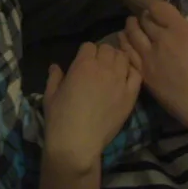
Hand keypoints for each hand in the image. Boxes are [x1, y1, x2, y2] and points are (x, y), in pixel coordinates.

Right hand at [40, 40, 142, 171]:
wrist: (78, 142)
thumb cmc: (59, 118)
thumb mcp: (50, 95)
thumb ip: (54, 77)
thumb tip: (55, 66)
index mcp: (83, 65)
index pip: (89, 46)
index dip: (86, 53)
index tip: (84, 61)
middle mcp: (104, 68)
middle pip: (108, 49)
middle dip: (102, 54)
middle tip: (99, 66)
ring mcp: (120, 81)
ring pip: (124, 58)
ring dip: (117, 60)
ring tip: (112, 70)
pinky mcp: (130, 95)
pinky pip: (136, 75)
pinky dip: (131, 72)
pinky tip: (124, 79)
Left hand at [120, 0, 187, 131]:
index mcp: (181, 31)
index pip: (158, 8)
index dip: (156, 7)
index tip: (159, 11)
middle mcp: (161, 40)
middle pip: (144, 20)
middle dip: (144, 17)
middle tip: (146, 20)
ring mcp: (149, 57)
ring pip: (131, 34)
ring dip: (131, 27)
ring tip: (132, 26)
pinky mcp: (143, 73)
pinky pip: (127, 53)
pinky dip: (124, 44)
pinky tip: (124, 42)